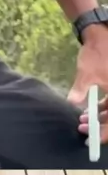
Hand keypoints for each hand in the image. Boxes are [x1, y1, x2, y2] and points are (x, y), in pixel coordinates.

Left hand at [67, 28, 107, 143]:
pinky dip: (102, 108)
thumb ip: (80, 90)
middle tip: (82, 127)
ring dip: (99, 117)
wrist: (99, 36)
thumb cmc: (95, 55)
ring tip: (82, 118)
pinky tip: (90, 109)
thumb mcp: (86, 74)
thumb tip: (71, 102)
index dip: (104, 133)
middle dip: (100, 126)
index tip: (91, 138)